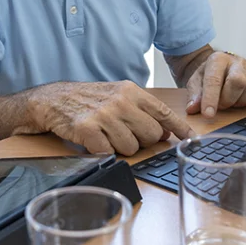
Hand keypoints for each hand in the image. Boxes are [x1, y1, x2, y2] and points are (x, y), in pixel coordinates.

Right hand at [35, 81, 193, 155]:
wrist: (52, 99)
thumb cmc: (87, 99)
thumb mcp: (117, 95)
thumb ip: (142, 110)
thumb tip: (166, 131)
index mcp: (131, 91)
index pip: (164, 112)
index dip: (180, 128)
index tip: (192, 139)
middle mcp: (121, 101)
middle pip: (152, 135)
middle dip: (142, 141)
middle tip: (125, 135)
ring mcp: (105, 115)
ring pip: (132, 148)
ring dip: (120, 148)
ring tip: (106, 136)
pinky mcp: (88, 129)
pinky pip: (109, 153)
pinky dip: (103, 152)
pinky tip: (94, 141)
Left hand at [186, 52, 245, 117]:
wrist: (217, 66)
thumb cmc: (207, 75)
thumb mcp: (195, 83)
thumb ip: (194, 95)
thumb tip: (193, 108)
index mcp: (218, 60)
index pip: (214, 80)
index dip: (211, 99)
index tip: (208, 114)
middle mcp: (237, 62)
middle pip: (238, 81)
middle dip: (228, 99)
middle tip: (221, 105)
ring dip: (244, 100)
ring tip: (234, 102)